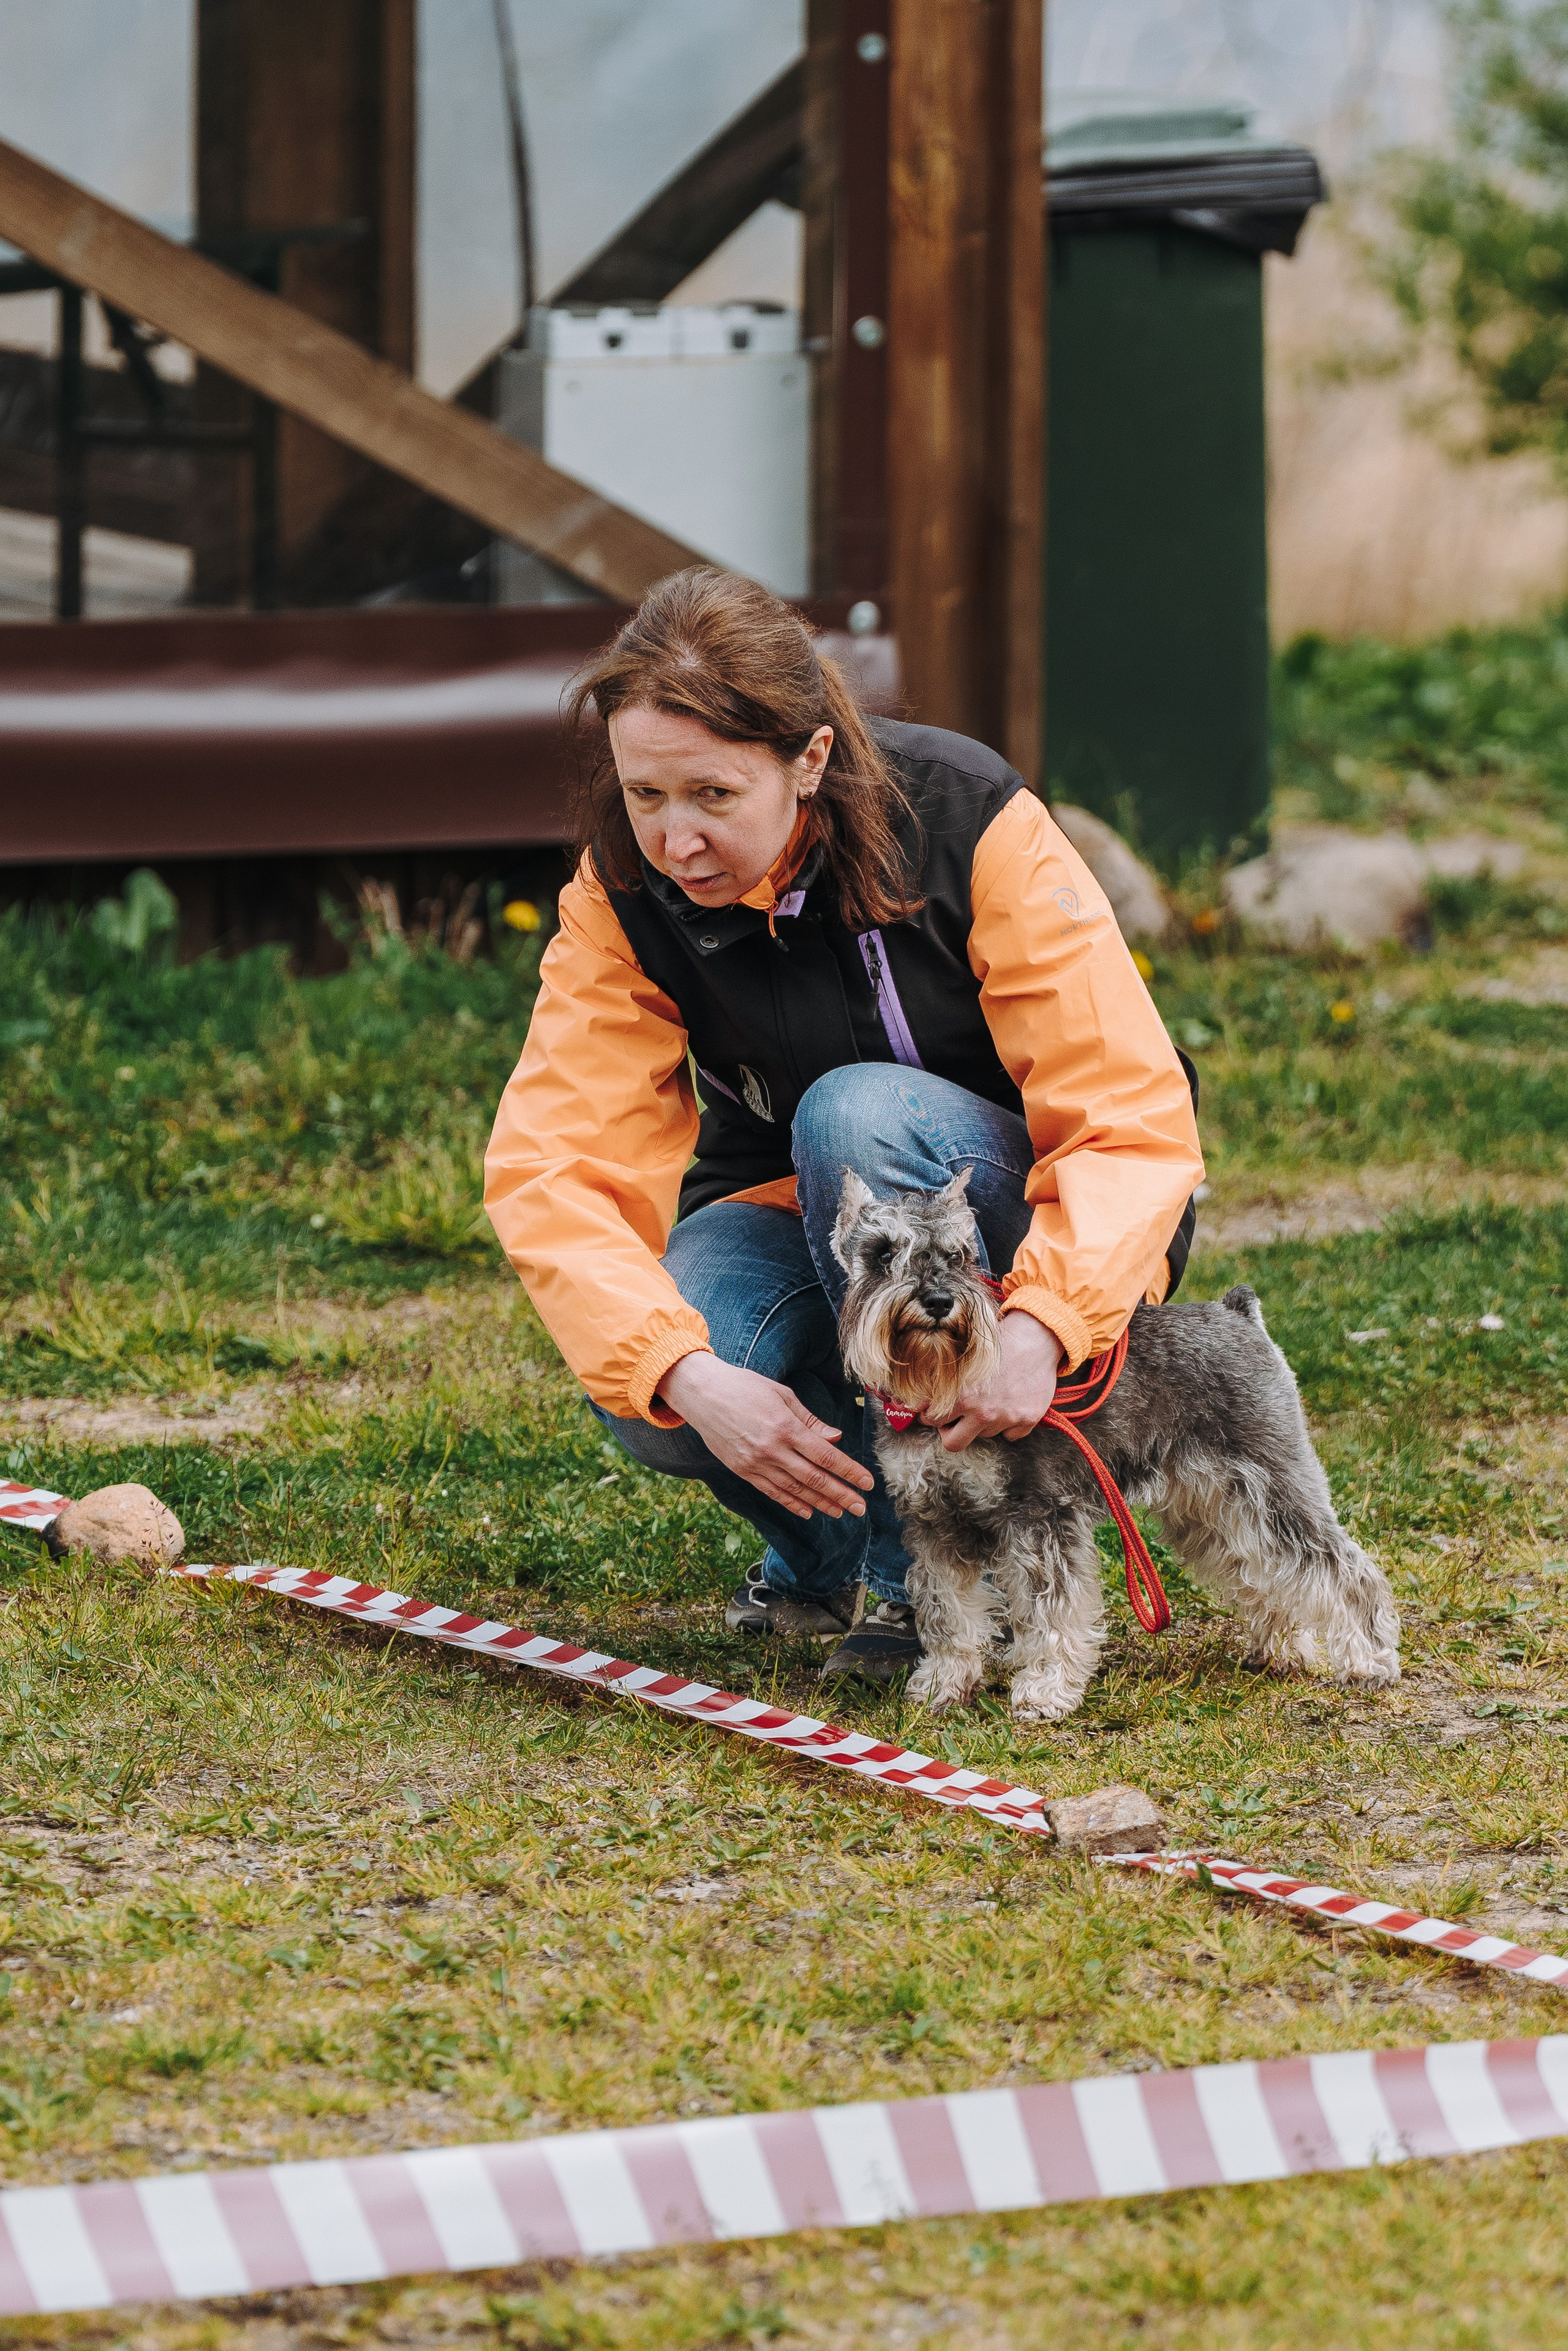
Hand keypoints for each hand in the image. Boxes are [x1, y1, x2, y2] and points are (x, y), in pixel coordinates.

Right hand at [658, 1352, 875, 1520]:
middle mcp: (771, 1449)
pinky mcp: (742, 1470)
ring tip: (840, 1512)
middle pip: (814, 1478)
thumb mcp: (781, 1395)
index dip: (849, 1471)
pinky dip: (792, 1503)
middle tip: (860, 1508)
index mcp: (785, 1427)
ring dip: (820, 1503)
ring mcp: (755, 1463)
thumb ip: (809, 1420)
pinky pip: (772, 1492)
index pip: (825, 1456)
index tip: (867, 1483)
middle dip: (840, 1494)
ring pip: (795, 1489)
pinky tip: (808, 1511)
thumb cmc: (744, 1387)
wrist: (701, 1394)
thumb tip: (835, 1438)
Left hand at [929, 1311, 1060, 1451]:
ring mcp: (1007, 1419)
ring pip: (984, 1435)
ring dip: (982, 1422)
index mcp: (964, 1397)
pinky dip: (1008, 1425)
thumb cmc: (998, 1343)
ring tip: (989, 1398)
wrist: (1036, 1338)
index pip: (933, 1421)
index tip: (935, 1411)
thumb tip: (916, 1403)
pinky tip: (1009, 1404)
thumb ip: (939, 1382)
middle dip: (950, 1431)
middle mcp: (984, 1412)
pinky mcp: (1028, 1420)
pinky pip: (1010, 1435)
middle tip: (954, 1418)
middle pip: (954, 1443)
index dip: (931, 1415)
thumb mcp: (963, 1358)